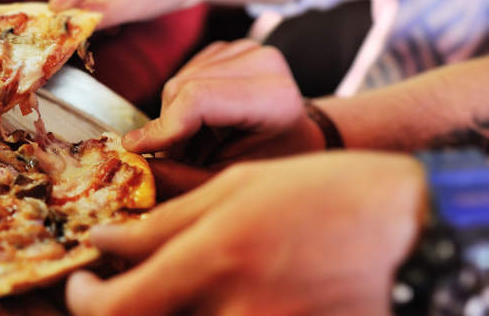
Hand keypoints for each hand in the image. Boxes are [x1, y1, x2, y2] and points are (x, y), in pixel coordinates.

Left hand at [67, 151, 426, 314]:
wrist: (411, 237)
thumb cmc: (325, 198)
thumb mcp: (238, 189)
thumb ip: (164, 222)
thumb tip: (102, 241)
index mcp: (214, 260)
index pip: (115, 308)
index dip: (85, 301)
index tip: (82, 284)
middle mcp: (232, 309)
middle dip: (122, 303)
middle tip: (121, 281)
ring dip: (168, 303)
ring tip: (187, 275)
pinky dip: (205, 309)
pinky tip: (223, 289)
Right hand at [122, 39, 324, 166]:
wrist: (296, 137)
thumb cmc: (266, 163)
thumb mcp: (228, 179)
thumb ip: (181, 176)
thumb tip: (133, 162)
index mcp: (275, 97)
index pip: (199, 99)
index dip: (163, 126)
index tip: (136, 149)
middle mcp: (264, 62)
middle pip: (183, 88)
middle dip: (170, 127)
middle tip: (180, 157)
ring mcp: (247, 48)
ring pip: (178, 80)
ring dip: (175, 116)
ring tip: (198, 142)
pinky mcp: (229, 47)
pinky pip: (183, 72)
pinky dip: (182, 100)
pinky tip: (204, 119)